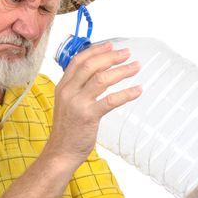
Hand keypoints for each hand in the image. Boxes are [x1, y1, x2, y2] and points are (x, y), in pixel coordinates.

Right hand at [47, 41, 141, 163]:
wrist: (60, 152)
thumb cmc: (67, 128)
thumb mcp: (67, 102)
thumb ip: (77, 87)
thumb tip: (98, 72)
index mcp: (62, 86)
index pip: (78, 60)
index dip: (95, 51)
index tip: (110, 45)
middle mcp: (68, 91)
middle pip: (91, 66)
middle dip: (111, 57)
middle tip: (127, 53)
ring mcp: (78, 103)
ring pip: (102, 79)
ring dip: (122, 71)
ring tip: (135, 67)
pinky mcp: (88, 116)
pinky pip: (110, 100)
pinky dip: (126, 93)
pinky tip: (137, 90)